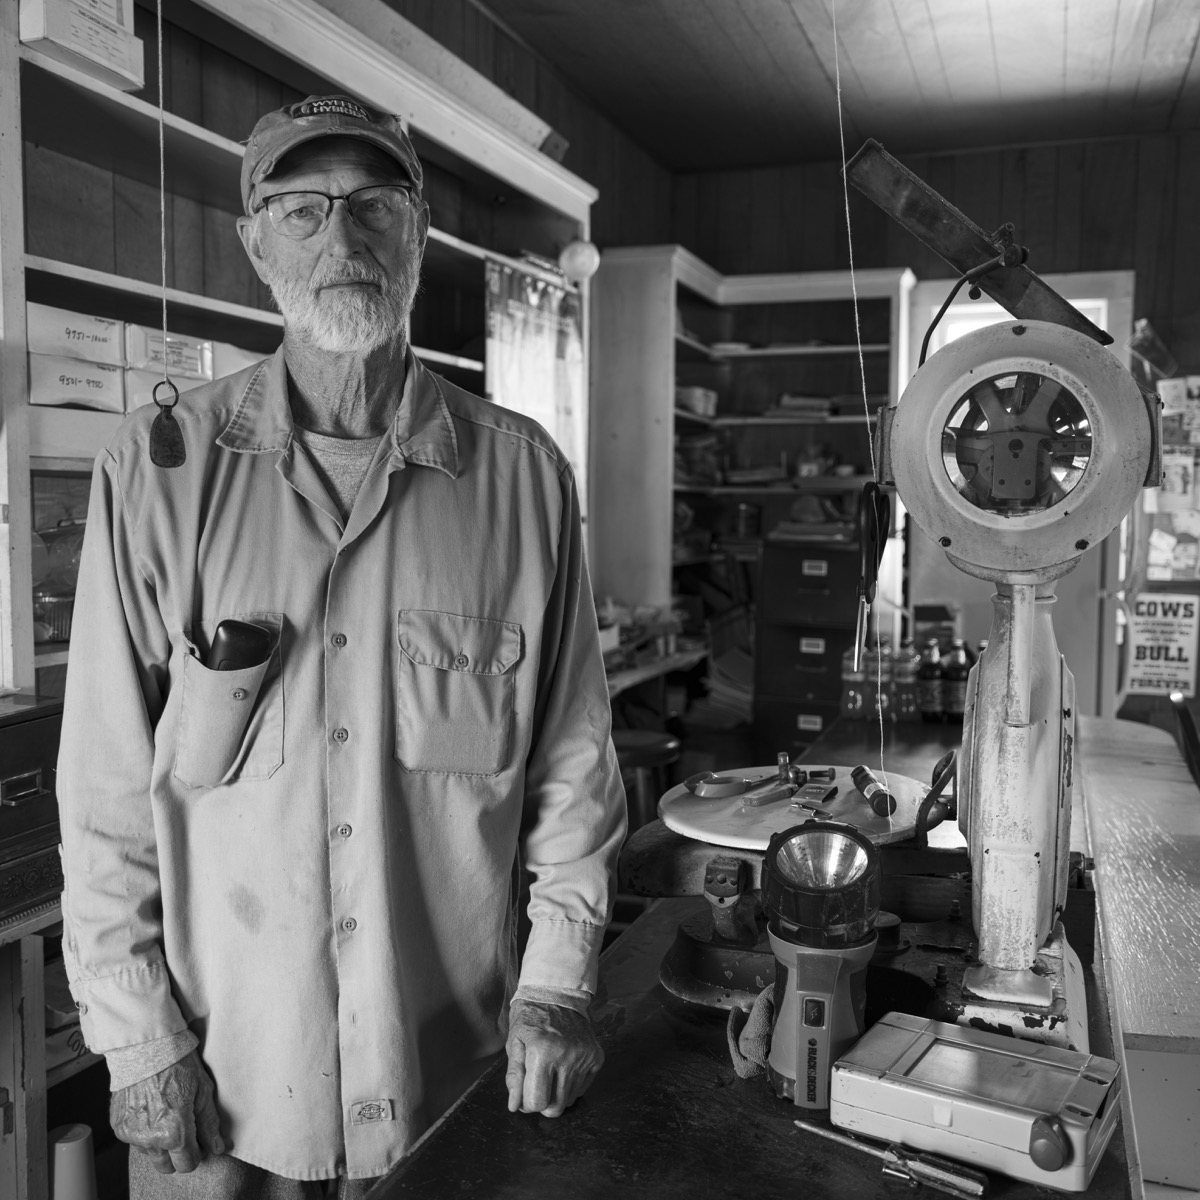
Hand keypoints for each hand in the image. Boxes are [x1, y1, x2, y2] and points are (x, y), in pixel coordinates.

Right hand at [110, 1049, 224, 1173]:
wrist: (146, 1046)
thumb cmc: (179, 1063)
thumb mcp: (203, 1090)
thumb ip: (210, 1123)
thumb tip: (218, 1147)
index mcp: (174, 1132)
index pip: (187, 1164)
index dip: (196, 1153)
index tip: (198, 1139)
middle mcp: (150, 1138)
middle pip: (166, 1166)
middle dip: (177, 1154)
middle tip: (184, 1129)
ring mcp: (131, 1134)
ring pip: (150, 1154)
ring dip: (160, 1143)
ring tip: (167, 1114)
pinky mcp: (119, 1126)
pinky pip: (135, 1140)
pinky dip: (144, 1131)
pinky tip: (152, 1108)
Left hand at [505, 999, 603, 1117]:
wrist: (557, 994)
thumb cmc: (530, 1018)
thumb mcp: (514, 1043)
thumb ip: (514, 1076)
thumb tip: (515, 1106)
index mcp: (542, 1053)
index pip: (537, 1102)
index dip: (526, 1104)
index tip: (523, 1093)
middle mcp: (567, 1057)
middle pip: (556, 1108)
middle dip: (542, 1103)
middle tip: (536, 1086)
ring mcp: (585, 1057)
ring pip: (569, 1100)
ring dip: (556, 1093)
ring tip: (550, 1071)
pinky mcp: (597, 1057)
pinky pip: (583, 1088)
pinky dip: (571, 1084)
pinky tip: (563, 1066)